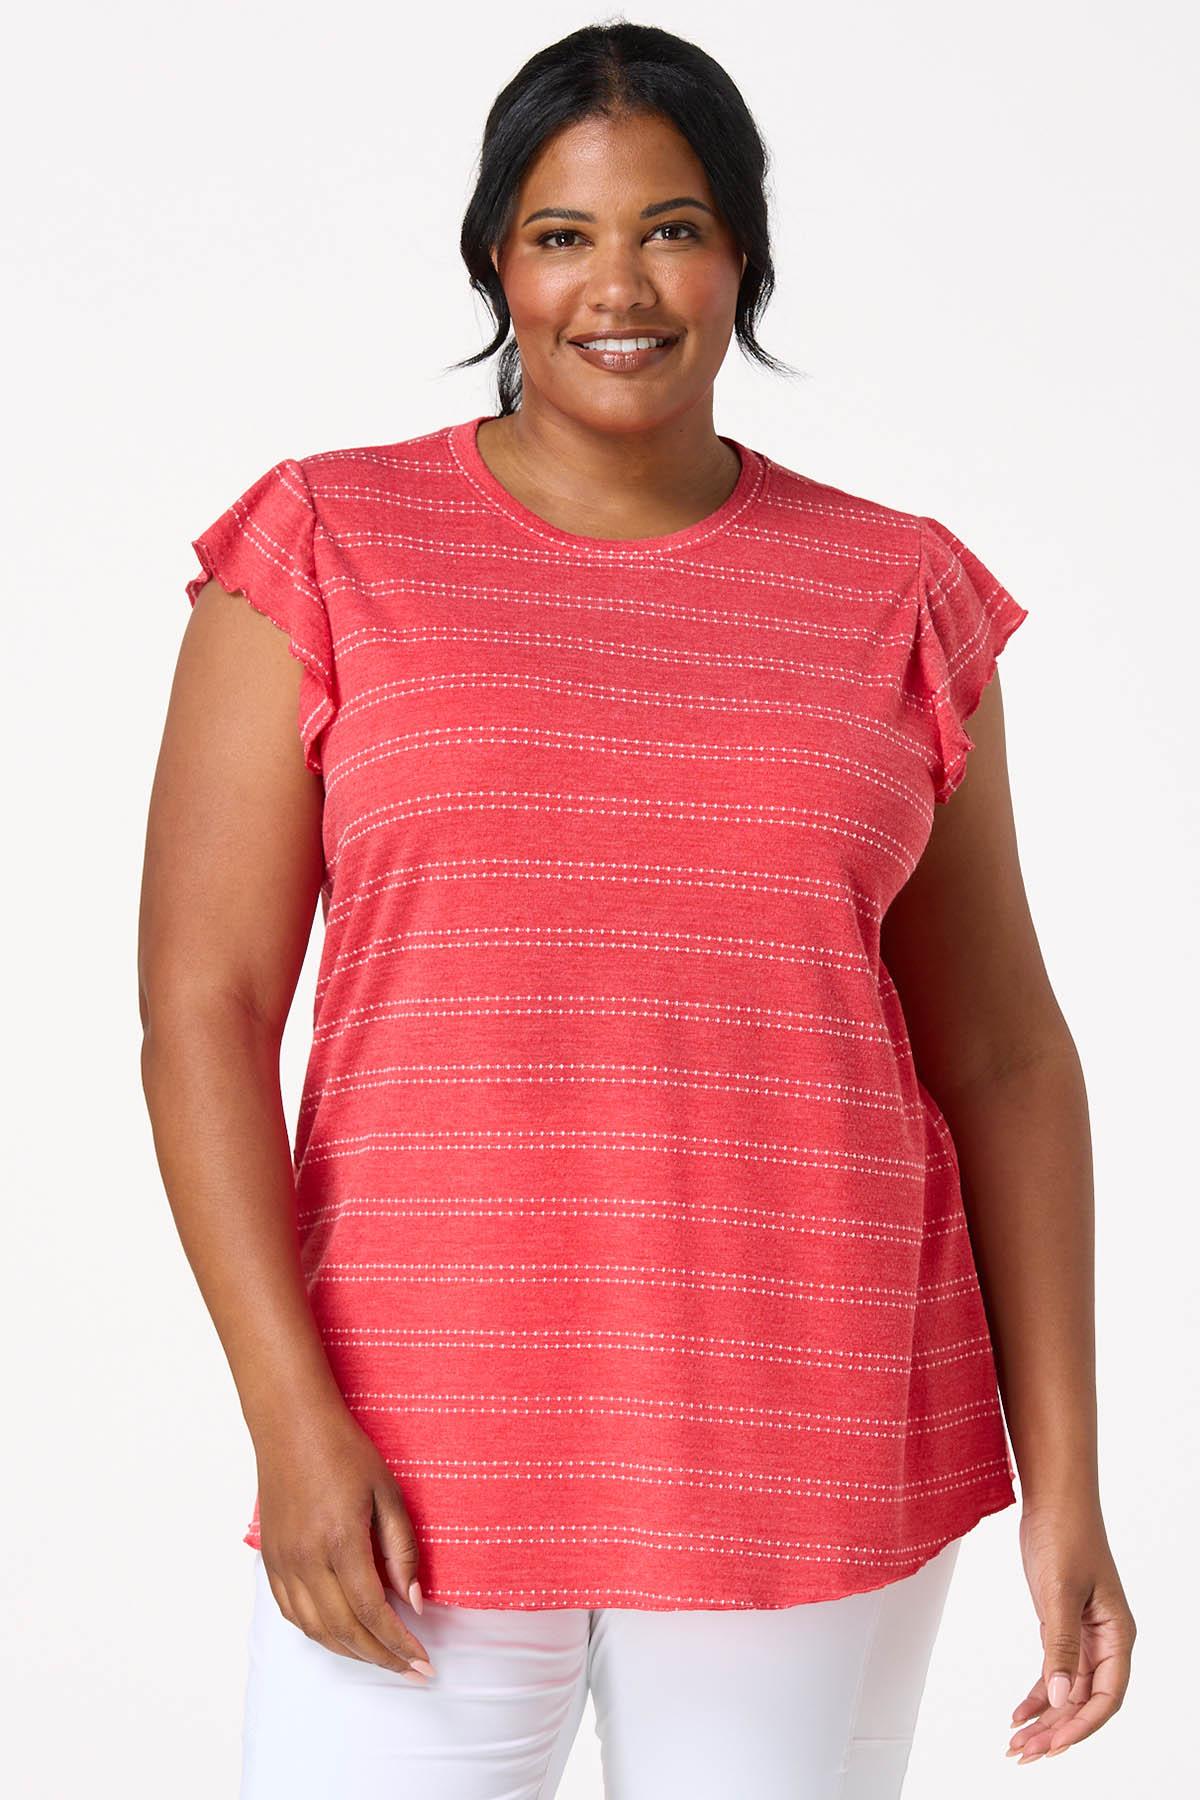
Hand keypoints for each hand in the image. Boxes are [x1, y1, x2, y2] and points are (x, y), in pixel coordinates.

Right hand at [252, 1400, 435, 1679]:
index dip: (399, 1644)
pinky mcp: (270, 1561)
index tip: (424, 1663)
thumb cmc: (344, 1451)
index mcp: (340, 1541)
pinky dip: (320, 1634)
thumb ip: (402, 1550)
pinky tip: (343, 1637)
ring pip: (316, 1630)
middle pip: (345, 1630)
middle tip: (413, 1673)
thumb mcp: (387, 1492)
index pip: (372, 1612)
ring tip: (384, 1660)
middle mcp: (306, 1559)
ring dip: (352, 1653)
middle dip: (382, 1659)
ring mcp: (283, 1563)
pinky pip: (292, 1614)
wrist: (290, 1424)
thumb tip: (414, 1602)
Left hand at [1007, 1499, 1135, 1763]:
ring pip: (1068, 1690)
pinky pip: (1055, 1671)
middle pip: (1086, 1700)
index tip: (1052, 1745)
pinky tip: (1019, 1713)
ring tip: (1017, 1744)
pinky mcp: (1063, 1625)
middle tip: (1025, 1754)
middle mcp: (1106, 1640)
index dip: (1081, 1725)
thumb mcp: (1059, 1591)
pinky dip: (1038, 1693)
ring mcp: (1085, 1634)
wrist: (1054, 1498)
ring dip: (1045, 1718)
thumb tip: (1060, 1697)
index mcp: (1117, 1634)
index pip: (1107, 1697)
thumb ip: (1060, 1645)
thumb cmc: (1065, 1534)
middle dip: (1057, 1731)